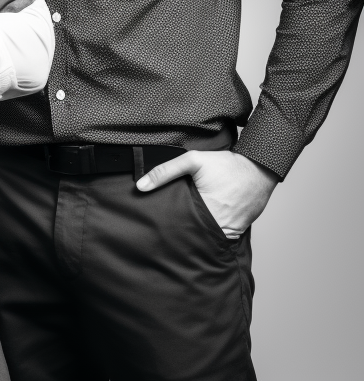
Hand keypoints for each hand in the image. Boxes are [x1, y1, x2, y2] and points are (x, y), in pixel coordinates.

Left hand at [136, 150, 278, 238]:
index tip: (157, 230)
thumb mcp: (192, 161)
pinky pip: (221, 235)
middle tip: (164, 233)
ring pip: (208, 238)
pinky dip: (211, 232)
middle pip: (194, 237)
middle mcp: (220, 227)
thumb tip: (140, 186)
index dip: (168, 231)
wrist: (259, 169)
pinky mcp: (239, 230)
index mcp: (206, 212)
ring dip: (197, 235)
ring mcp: (231, 231)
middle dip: (181, 234)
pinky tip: (201, 226)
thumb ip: (165, 172)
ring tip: (181, 231)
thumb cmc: (226, 165)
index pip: (181, 230)